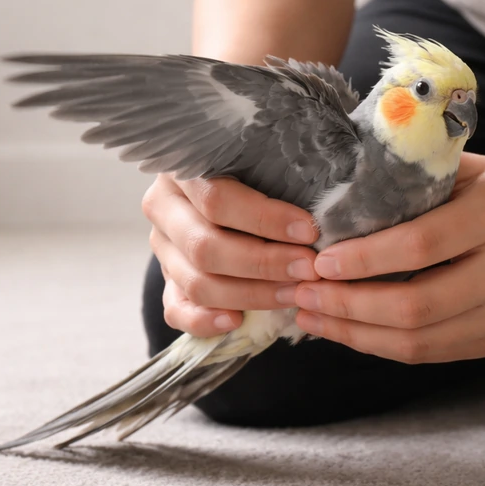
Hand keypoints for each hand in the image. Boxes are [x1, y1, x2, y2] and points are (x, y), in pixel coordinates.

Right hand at [142, 173, 320, 336]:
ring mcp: (163, 249)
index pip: (217, 199)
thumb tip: (321, 213)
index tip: (309, 232)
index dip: (264, 219)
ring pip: (196, 283)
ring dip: (250, 294)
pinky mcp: (167, 281)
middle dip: (263, 263)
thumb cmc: (255, 173)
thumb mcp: (261, 164)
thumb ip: (279, 179)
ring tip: (294, 294)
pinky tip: (238, 321)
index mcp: (182, 172)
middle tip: (308, 269)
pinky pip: (176, 310)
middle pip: (205, 247)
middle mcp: (164, 210)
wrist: (223, 194)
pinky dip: (205, 321)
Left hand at [291, 153, 484, 362]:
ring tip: (310, 315)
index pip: (422, 246)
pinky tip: (346, 328)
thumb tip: (335, 198)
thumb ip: (413, 179)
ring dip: (355, 333)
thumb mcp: (469, 166)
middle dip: (348, 305)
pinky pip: (430, 353)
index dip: (365, 259)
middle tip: (302, 293)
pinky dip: (380, 345)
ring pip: (419, 341)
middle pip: (416, 306)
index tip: (320, 259)